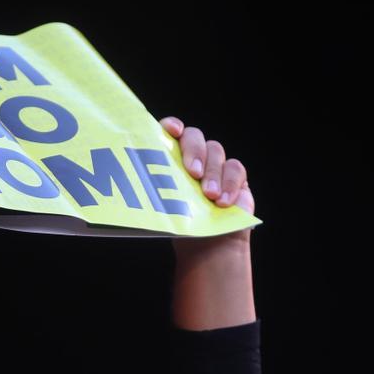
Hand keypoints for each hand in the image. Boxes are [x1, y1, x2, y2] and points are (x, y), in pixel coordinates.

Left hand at [160, 116, 254, 252]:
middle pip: (194, 136)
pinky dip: (229, 184)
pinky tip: (224, 202)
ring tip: (209, 196)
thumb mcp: (164, 205)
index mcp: (171, 158)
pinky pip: (234, 168)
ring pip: (215, 150)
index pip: (170, 132)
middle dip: (194, 151)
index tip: (173, 131)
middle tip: (193, 173)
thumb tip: (139, 176)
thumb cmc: (182, 226)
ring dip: (211, 172)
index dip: (171, 125)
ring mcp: (215, 164)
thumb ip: (157, 186)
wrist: (208, 247)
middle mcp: (193, 156)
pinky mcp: (235, 176)